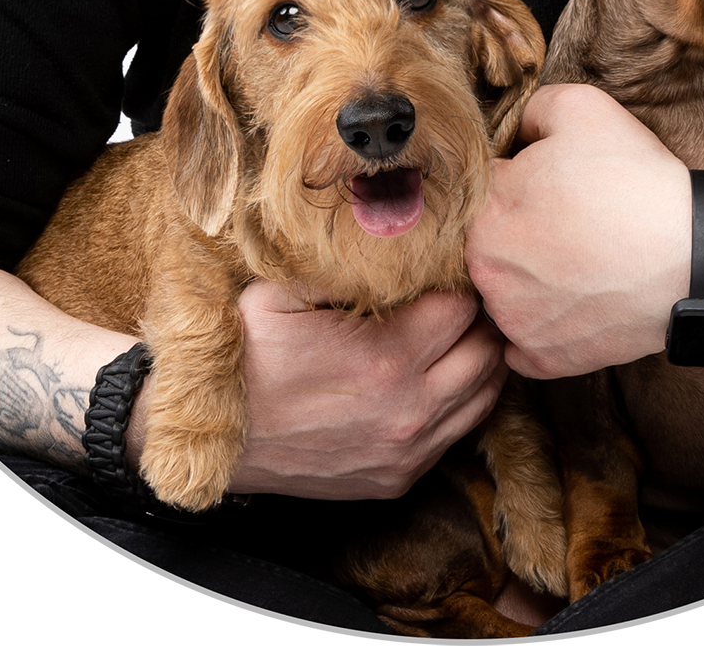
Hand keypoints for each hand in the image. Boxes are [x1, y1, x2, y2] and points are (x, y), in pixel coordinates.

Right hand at [145, 281, 505, 499]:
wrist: (217, 440)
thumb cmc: (247, 359)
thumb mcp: (280, 292)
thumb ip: (338, 265)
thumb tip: (380, 226)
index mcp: (387, 355)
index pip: (463, 306)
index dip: (456, 281)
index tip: (442, 271)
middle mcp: (409, 407)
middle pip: (486, 350)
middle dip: (477, 319)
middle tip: (457, 299)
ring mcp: (407, 449)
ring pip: (484, 395)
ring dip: (478, 361)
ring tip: (456, 336)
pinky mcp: (399, 478)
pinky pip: (458, 434)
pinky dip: (461, 403)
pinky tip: (439, 379)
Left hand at [465, 83, 691, 377]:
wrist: (694, 257)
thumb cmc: (634, 180)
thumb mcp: (580, 107)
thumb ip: (532, 110)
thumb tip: (518, 131)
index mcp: (485, 210)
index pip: (490, 186)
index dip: (525, 176)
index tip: (559, 181)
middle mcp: (486, 271)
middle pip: (492, 241)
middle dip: (522, 228)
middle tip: (572, 222)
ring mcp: (514, 320)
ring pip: (505, 292)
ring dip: (529, 279)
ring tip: (581, 263)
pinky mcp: (543, 358)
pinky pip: (524, 343)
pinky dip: (544, 327)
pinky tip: (574, 303)